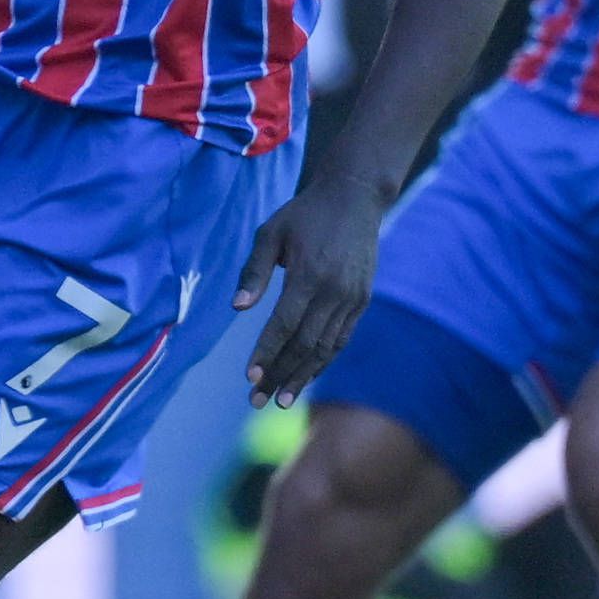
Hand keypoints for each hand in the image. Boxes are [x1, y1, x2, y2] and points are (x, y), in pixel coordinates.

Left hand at [231, 169, 386, 403]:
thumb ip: (254, 271)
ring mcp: (352, 298)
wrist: (354, 197)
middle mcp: (334, 291)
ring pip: (326, 348)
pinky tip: (306, 377)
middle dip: (280, 375)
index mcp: (310, 274)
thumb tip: (237, 307)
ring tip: (281, 401)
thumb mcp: (271, 233)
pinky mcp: (361, 300)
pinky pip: (341, 339)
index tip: (249, 377)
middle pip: (305, 345)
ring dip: (302, 377)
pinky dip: (323, 361)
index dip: (267, 353)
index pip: (284, 324)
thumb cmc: (303, 215)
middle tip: (256, 401)